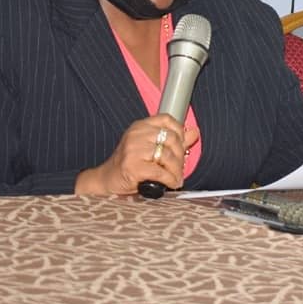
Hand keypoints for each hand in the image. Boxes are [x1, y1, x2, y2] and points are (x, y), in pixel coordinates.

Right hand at [75, 115, 197, 195]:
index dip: (180, 132)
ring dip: (176, 170)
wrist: (107, 181)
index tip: (183, 146)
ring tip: (177, 178)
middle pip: (171, 139)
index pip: (167, 119)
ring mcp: (133, 149)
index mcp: (141, 126)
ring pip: (167, 156)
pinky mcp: (132, 166)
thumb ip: (173, 141)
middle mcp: (136, 134)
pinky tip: (171, 183)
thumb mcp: (151, 148)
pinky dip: (170, 179)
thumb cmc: (131, 165)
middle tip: (181, 168)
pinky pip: (160, 172)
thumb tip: (194, 132)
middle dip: (181, 156)